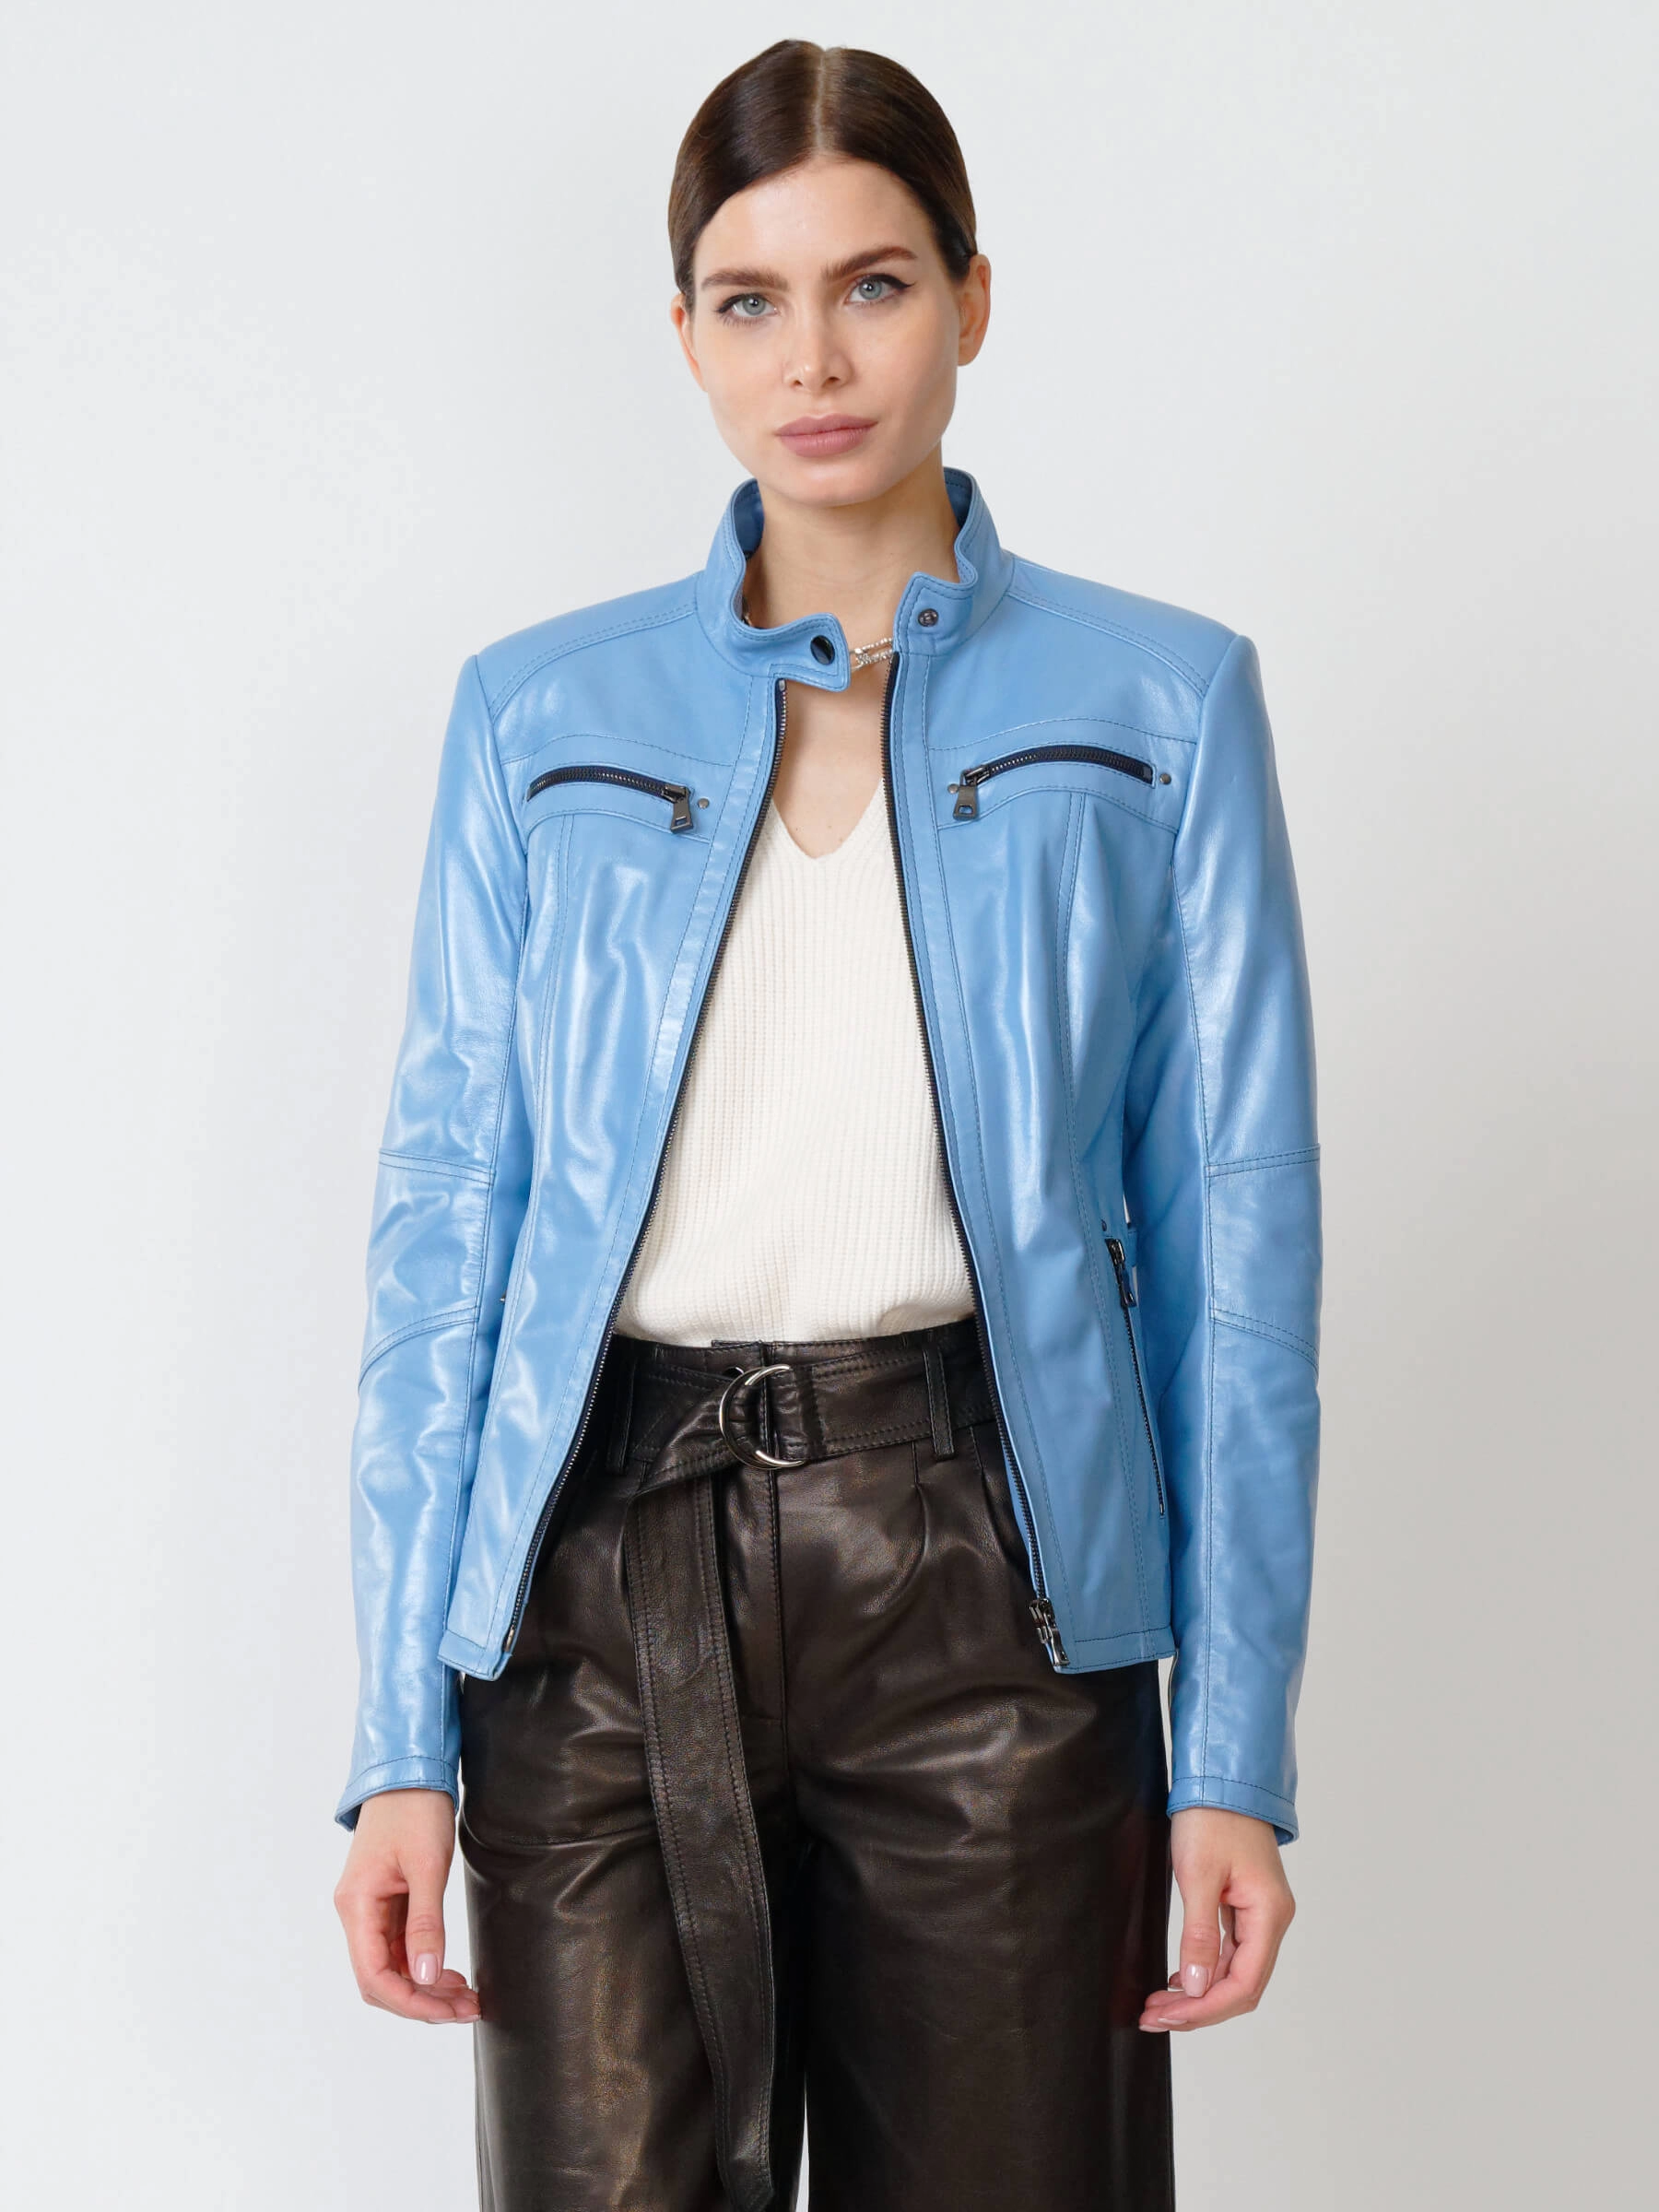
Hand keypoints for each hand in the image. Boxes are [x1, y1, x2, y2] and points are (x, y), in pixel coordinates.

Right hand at [334, 1788, 481, 2023]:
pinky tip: (449, 1972)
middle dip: (422, 2001)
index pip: (373, 1976)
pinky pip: (401, 1947)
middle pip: (381, 1979)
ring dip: (425, 1987)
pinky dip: (424, 1965)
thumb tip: (425, 1977)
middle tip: (467, 2007)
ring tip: (465, 1996)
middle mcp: (357, 1912)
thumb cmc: (415, 1809)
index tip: (448, 2012)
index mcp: (357, 1905)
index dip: (409, 2002)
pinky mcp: (387, 1902)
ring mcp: (371, 1909)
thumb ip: (426, 1923)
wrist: (410, 1769)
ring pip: (392, 1967)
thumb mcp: (427, 1865)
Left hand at [1139, 1806, 1294, 2031]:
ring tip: (1159, 2004)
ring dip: (1199, 1992)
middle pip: (1241, 1985)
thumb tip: (1198, 1987)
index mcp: (1268, 1914)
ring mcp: (1259, 1912)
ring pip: (1235, 1971)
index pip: (1243, 1985)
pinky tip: (1179, 1978)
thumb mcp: (1198, 1875)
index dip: (1205, 2009)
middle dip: (1199, 2008)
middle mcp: (1271, 1919)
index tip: (1166, 2017)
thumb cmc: (1212, 1817)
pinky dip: (1204, 1968)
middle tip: (1153, 2017)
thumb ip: (1199, 1935)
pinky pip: (1229, 1950)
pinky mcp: (1244, 1903)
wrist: (1221, 1776)